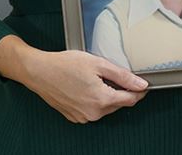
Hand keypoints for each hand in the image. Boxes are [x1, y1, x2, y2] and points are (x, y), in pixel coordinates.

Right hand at [0, 36, 147, 123]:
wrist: (39, 71)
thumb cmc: (65, 64)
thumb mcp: (97, 63)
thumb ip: (122, 75)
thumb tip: (140, 84)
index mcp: (102, 100)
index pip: (130, 99)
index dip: (138, 90)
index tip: (142, 84)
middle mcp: (94, 113)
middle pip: (118, 104)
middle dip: (120, 91)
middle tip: (111, 74)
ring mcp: (83, 117)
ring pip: (105, 108)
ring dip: (106, 95)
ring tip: (94, 78)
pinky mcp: (74, 117)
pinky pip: (92, 110)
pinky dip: (93, 100)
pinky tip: (84, 86)